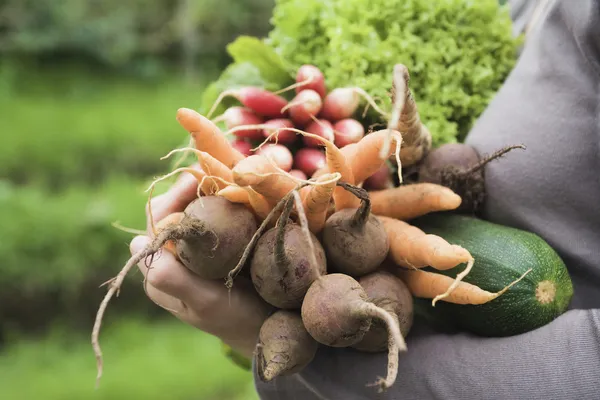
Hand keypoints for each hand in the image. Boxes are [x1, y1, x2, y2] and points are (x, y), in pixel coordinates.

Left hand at [130, 164, 272, 357]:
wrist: (266, 327)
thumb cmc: (235, 317)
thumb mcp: (204, 301)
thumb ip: (170, 278)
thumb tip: (136, 242)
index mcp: (159, 268)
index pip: (156, 221)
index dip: (174, 197)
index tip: (199, 181)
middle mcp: (171, 256)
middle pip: (174, 208)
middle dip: (193, 188)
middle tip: (218, 173)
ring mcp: (193, 249)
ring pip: (194, 207)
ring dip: (210, 190)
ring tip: (229, 177)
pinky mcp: (214, 244)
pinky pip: (214, 214)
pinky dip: (225, 199)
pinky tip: (240, 192)